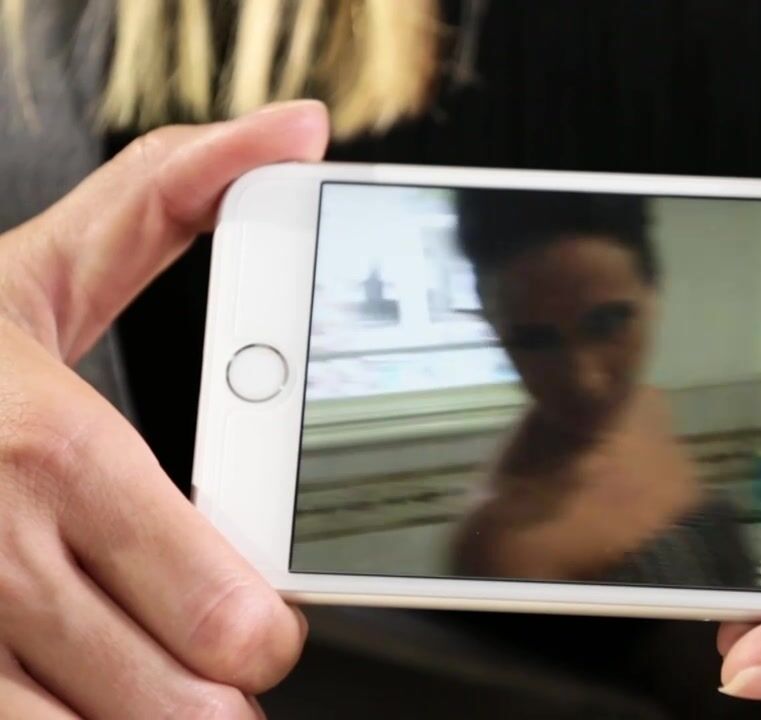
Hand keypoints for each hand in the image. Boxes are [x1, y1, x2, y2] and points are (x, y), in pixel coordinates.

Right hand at [0, 101, 328, 717]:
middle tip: (216, 669)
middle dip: (215, 692)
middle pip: (176, 700)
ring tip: (148, 686)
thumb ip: (169, 198)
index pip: (220, 605)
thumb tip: (294, 134)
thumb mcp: (30, 265)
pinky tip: (71, 695)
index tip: (263, 624)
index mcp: (52, 453)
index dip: (264, 632)